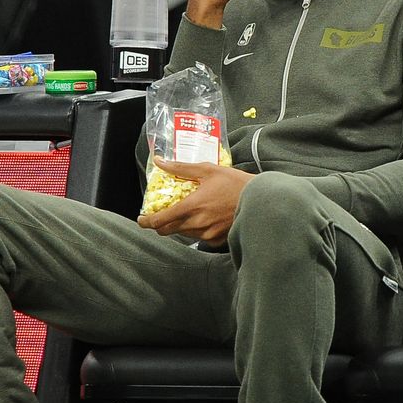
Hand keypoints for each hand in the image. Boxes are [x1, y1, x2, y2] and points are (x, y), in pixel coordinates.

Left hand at [136, 158, 252, 243]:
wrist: (260, 200)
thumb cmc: (235, 183)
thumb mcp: (207, 170)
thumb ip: (181, 168)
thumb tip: (160, 162)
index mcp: (192, 206)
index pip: (160, 220)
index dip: (147, 221)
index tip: (142, 218)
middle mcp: (197, 223)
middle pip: (168, 230)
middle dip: (160, 224)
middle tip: (160, 215)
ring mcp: (207, 234)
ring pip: (183, 233)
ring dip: (179, 225)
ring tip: (186, 212)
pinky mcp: (217, 239)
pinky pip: (198, 237)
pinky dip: (195, 229)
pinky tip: (203, 217)